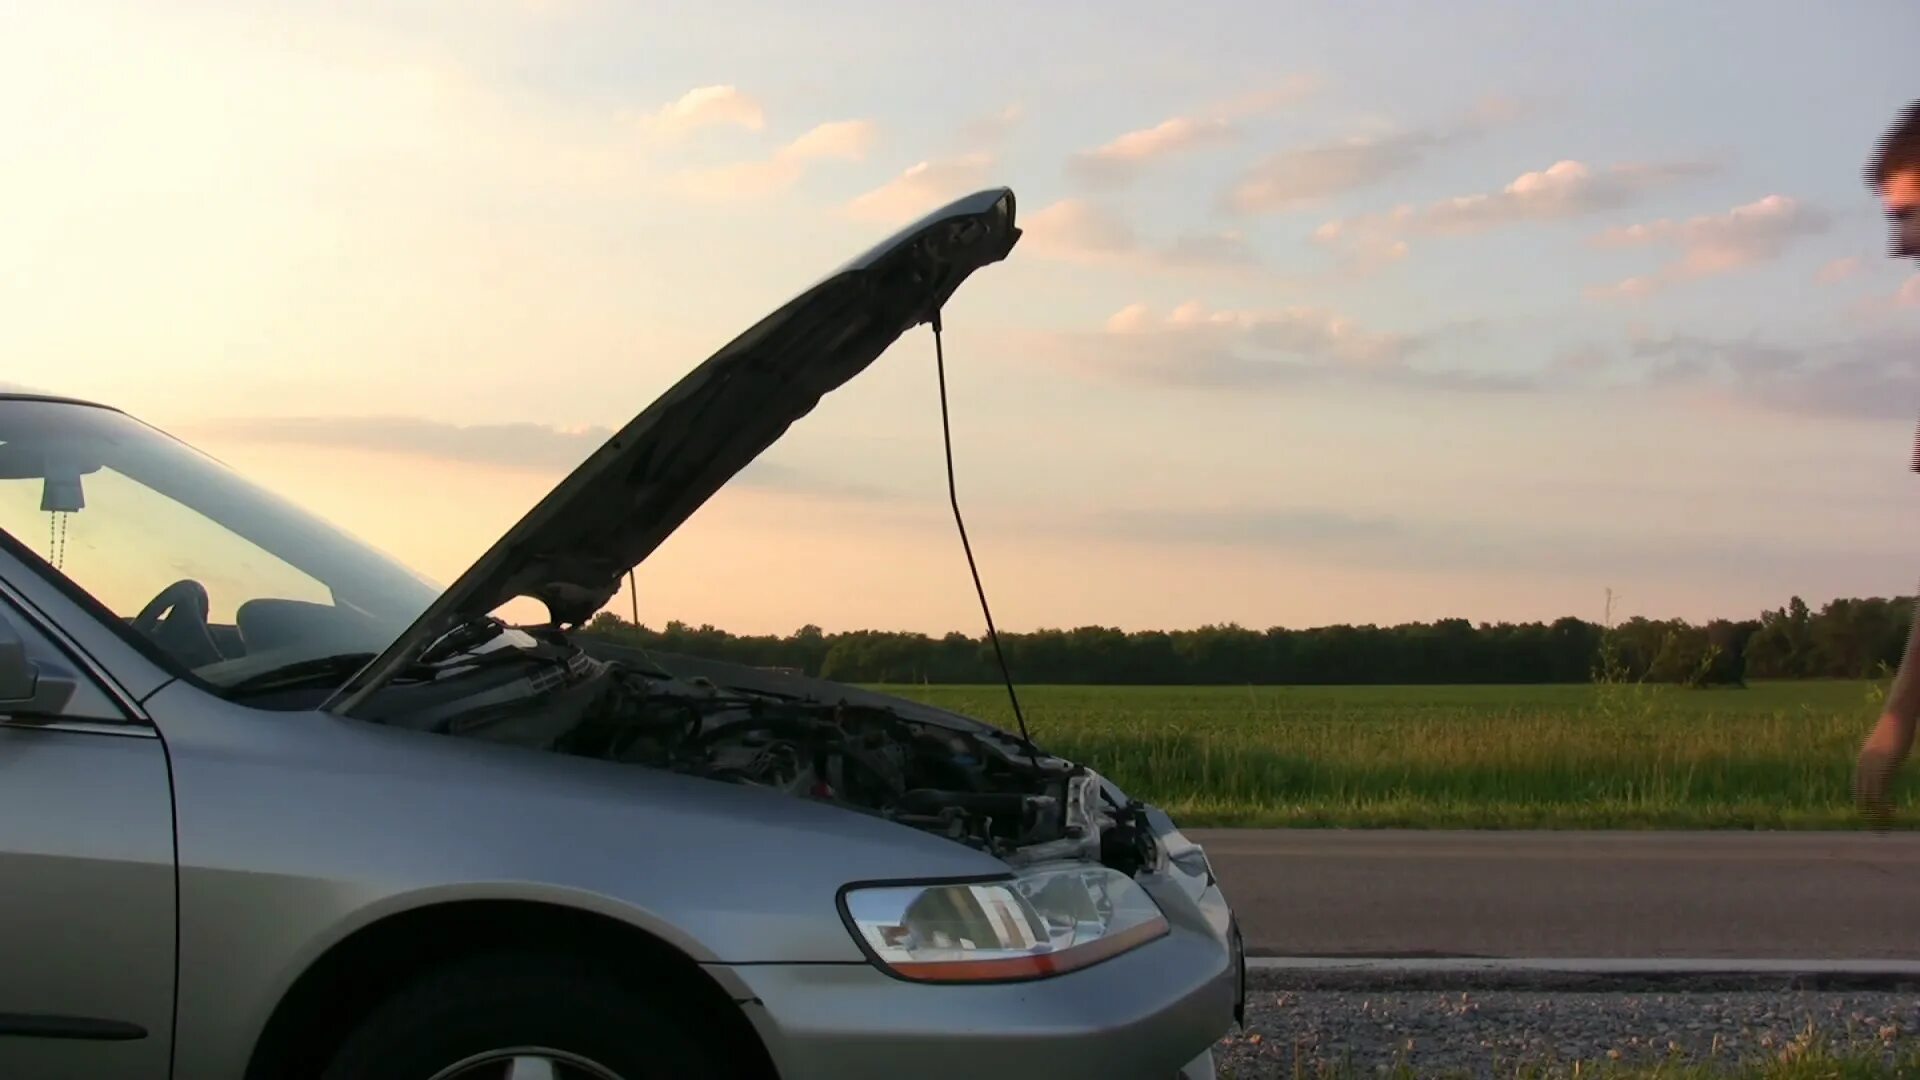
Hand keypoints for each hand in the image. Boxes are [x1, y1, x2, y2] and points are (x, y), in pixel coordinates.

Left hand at [1854, 712, 1914, 828]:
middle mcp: (1863, 766)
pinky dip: (1883, 806)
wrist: (1897, 717)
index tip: (1869, 816)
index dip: (1863, 803)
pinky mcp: (1883, 769)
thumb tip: (1885, 762)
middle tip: (1874, 828)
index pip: (1858, 788)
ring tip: (1881, 828)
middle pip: (1860, 795)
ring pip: (1869, 797)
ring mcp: (1872, 768)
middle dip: (1867, 812)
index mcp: (1862, 762)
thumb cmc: (1895, 729)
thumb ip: (1881, 757)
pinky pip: (1880, 792)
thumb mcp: (1884, 747)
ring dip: (1875, 814)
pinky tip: (1890, 815)